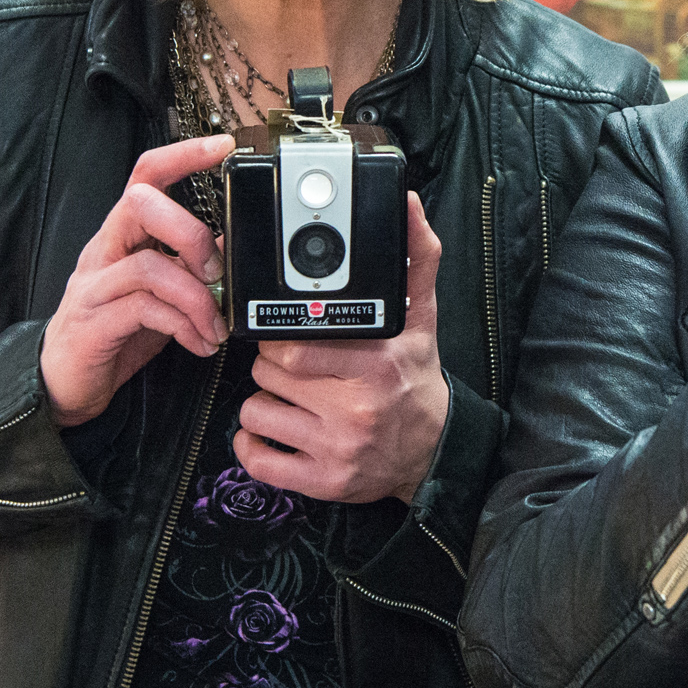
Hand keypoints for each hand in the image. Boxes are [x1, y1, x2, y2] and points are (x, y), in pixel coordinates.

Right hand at [42, 135, 235, 427]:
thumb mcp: (162, 293)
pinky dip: (184, 325)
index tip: (223, 146)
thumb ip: (190, 266)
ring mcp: (95, 285)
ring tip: (216, 324)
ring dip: (197, 295)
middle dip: (192, 233)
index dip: (182, 155)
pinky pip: (144, 309)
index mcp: (123, 235)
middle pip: (140, 204)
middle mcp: (105, 250)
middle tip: (216, 271)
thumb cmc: (116, 331)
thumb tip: (232, 246)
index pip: (145, 175)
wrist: (63, 384)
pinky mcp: (94, 322)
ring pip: (148, 263)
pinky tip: (199, 342)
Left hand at [234, 193, 449, 504]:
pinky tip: (276, 431)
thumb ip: (414, 257)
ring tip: (292, 398)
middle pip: (267, 376)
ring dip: (263, 403)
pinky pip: (256, 460)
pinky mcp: (320, 483)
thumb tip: (407, 204)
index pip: (295, 348)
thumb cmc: (415, 379)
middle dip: (273, 367)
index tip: (292, 336)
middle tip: (296, 367)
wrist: (432, 451)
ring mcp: (336, 450)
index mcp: (375, 365)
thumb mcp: (421, 318)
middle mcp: (355, 411)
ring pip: (255, 413)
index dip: (281, 338)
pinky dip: (254, 444)